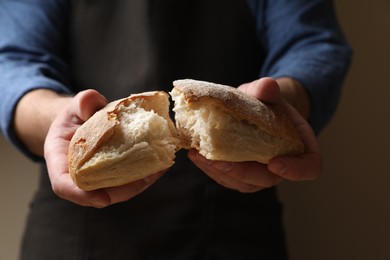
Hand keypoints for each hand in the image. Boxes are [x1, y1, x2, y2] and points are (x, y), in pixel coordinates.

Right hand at [44, 89, 164, 207]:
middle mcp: (79, 175)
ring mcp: (99, 176)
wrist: (83, 120)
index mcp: (60, 161)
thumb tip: (92, 101)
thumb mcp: (74, 106)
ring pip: (118, 189)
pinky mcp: (115, 173)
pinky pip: (129, 179)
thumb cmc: (76, 115)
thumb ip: (81, 102)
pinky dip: (146, 173)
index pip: (64, 184)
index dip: (80, 195)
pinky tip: (162, 162)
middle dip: (123, 190)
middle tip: (146, 178)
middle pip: (98, 193)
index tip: (101, 199)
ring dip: (140, 182)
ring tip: (160, 167)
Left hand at [188, 77, 321, 191]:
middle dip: (241, 172)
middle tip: (217, 160)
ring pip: (243, 183)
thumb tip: (266, 86)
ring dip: (219, 172)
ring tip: (198, 155)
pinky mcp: (240, 174)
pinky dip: (211, 169)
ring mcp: (260, 173)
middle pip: (267, 179)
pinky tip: (196, 154)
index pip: (309, 167)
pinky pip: (228, 178)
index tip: (274, 163)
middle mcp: (282, 165)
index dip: (296, 170)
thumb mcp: (269, 93)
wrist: (257, 110)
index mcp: (300, 146)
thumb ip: (268, 90)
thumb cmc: (267, 103)